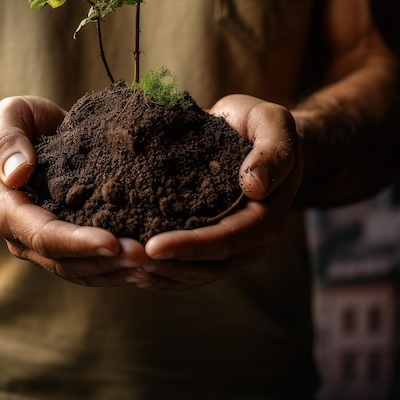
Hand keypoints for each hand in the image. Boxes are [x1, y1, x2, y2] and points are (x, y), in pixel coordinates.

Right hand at [0, 95, 149, 285]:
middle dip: (105, 262)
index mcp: (8, 210)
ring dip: (115, 271)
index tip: (112, 242)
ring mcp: (46, 244)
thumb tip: (18, 173)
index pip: (43, 235)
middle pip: (66, 261)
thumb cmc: (16, 124)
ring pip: (81, 270)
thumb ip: (6, 143)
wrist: (24, 138)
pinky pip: (90, 264)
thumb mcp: (8, 118)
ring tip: (151, 264)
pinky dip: (116, 267)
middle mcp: (24, 236)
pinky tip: (146, 264)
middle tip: (145, 256)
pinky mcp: (68, 242)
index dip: (77, 242)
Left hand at [128, 95, 302, 291]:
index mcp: (267, 216)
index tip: (153, 247)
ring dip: (161, 274)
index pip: (228, 240)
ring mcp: (232, 244)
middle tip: (128, 258)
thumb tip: (255, 187)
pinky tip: (133, 267)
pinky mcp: (211, 238)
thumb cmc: (263, 124)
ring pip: (196, 273)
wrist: (253, 131)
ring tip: (125, 266)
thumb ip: (272, 153)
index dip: (191, 247)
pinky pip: (188, 265)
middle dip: (168, 267)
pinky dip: (162, 270)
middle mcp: (251, 238)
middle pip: (209, 266)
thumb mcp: (273, 124)